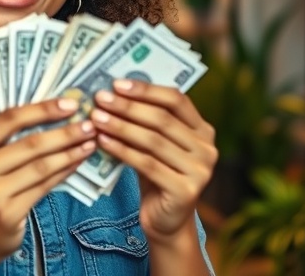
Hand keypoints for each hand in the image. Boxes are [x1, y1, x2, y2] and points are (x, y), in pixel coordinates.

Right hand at [0, 98, 96, 270]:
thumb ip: (4, 141)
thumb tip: (53, 114)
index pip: (7, 120)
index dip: (41, 110)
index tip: (69, 104)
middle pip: (28, 143)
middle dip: (64, 132)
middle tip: (89, 124)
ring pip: (40, 166)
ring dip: (69, 152)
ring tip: (89, 142)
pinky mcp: (6, 213)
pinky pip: (43, 186)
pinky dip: (64, 172)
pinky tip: (77, 162)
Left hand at [92, 79, 216, 242]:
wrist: (166, 220)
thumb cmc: (157, 175)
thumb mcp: (155, 145)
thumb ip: (145, 121)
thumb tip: (113, 92)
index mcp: (203, 130)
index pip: (176, 100)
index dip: (146, 90)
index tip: (116, 83)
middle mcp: (207, 148)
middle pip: (163, 119)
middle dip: (128, 106)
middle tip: (100, 98)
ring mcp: (200, 171)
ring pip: (153, 141)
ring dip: (121, 126)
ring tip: (96, 118)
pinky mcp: (186, 191)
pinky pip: (147, 164)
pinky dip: (122, 150)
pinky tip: (103, 141)